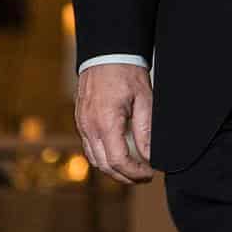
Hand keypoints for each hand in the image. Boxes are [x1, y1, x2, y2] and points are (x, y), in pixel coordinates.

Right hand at [74, 63, 155, 183]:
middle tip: (145, 177)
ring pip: (95, 160)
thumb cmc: (127, 74)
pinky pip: (90, 148)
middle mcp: (89, 128)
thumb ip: (146, 131)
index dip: (135, 173)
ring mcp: (82, 126)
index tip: (150, 174)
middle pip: (104, 166)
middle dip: (125, 177)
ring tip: (134, 170)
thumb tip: (151, 156)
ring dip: (113, 170)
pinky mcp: (81, 122)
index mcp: (106, 123)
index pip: (118, 161)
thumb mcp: (145, 100)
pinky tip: (118, 157)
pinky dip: (104, 158)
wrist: (106, 54)